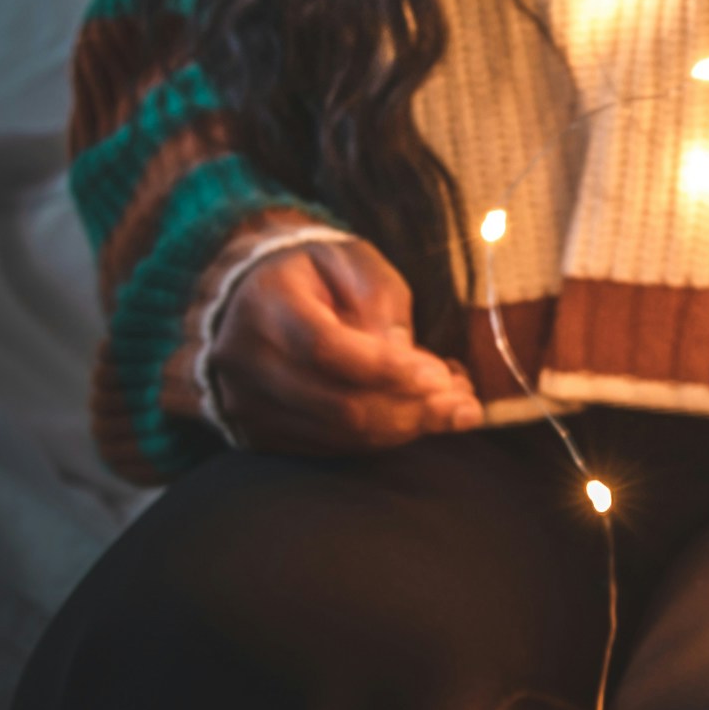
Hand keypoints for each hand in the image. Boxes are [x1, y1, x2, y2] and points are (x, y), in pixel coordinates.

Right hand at [207, 234, 482, 455]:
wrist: (249, 295)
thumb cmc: (314, 272)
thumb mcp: (352, 261)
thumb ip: (379, 302)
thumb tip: (406, 360)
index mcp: (265, 304)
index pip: (325, 349)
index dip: (386, 369)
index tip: (439, 376)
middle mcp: (245, 361)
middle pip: (337, 404)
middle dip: (411, 409)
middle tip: (463, 403)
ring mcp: (245, 404)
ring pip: (339, 434)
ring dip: (404, 428)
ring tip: (452, 411)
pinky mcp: (257, 433)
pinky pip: (329, 448)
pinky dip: (379, 437)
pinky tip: (414, 418)